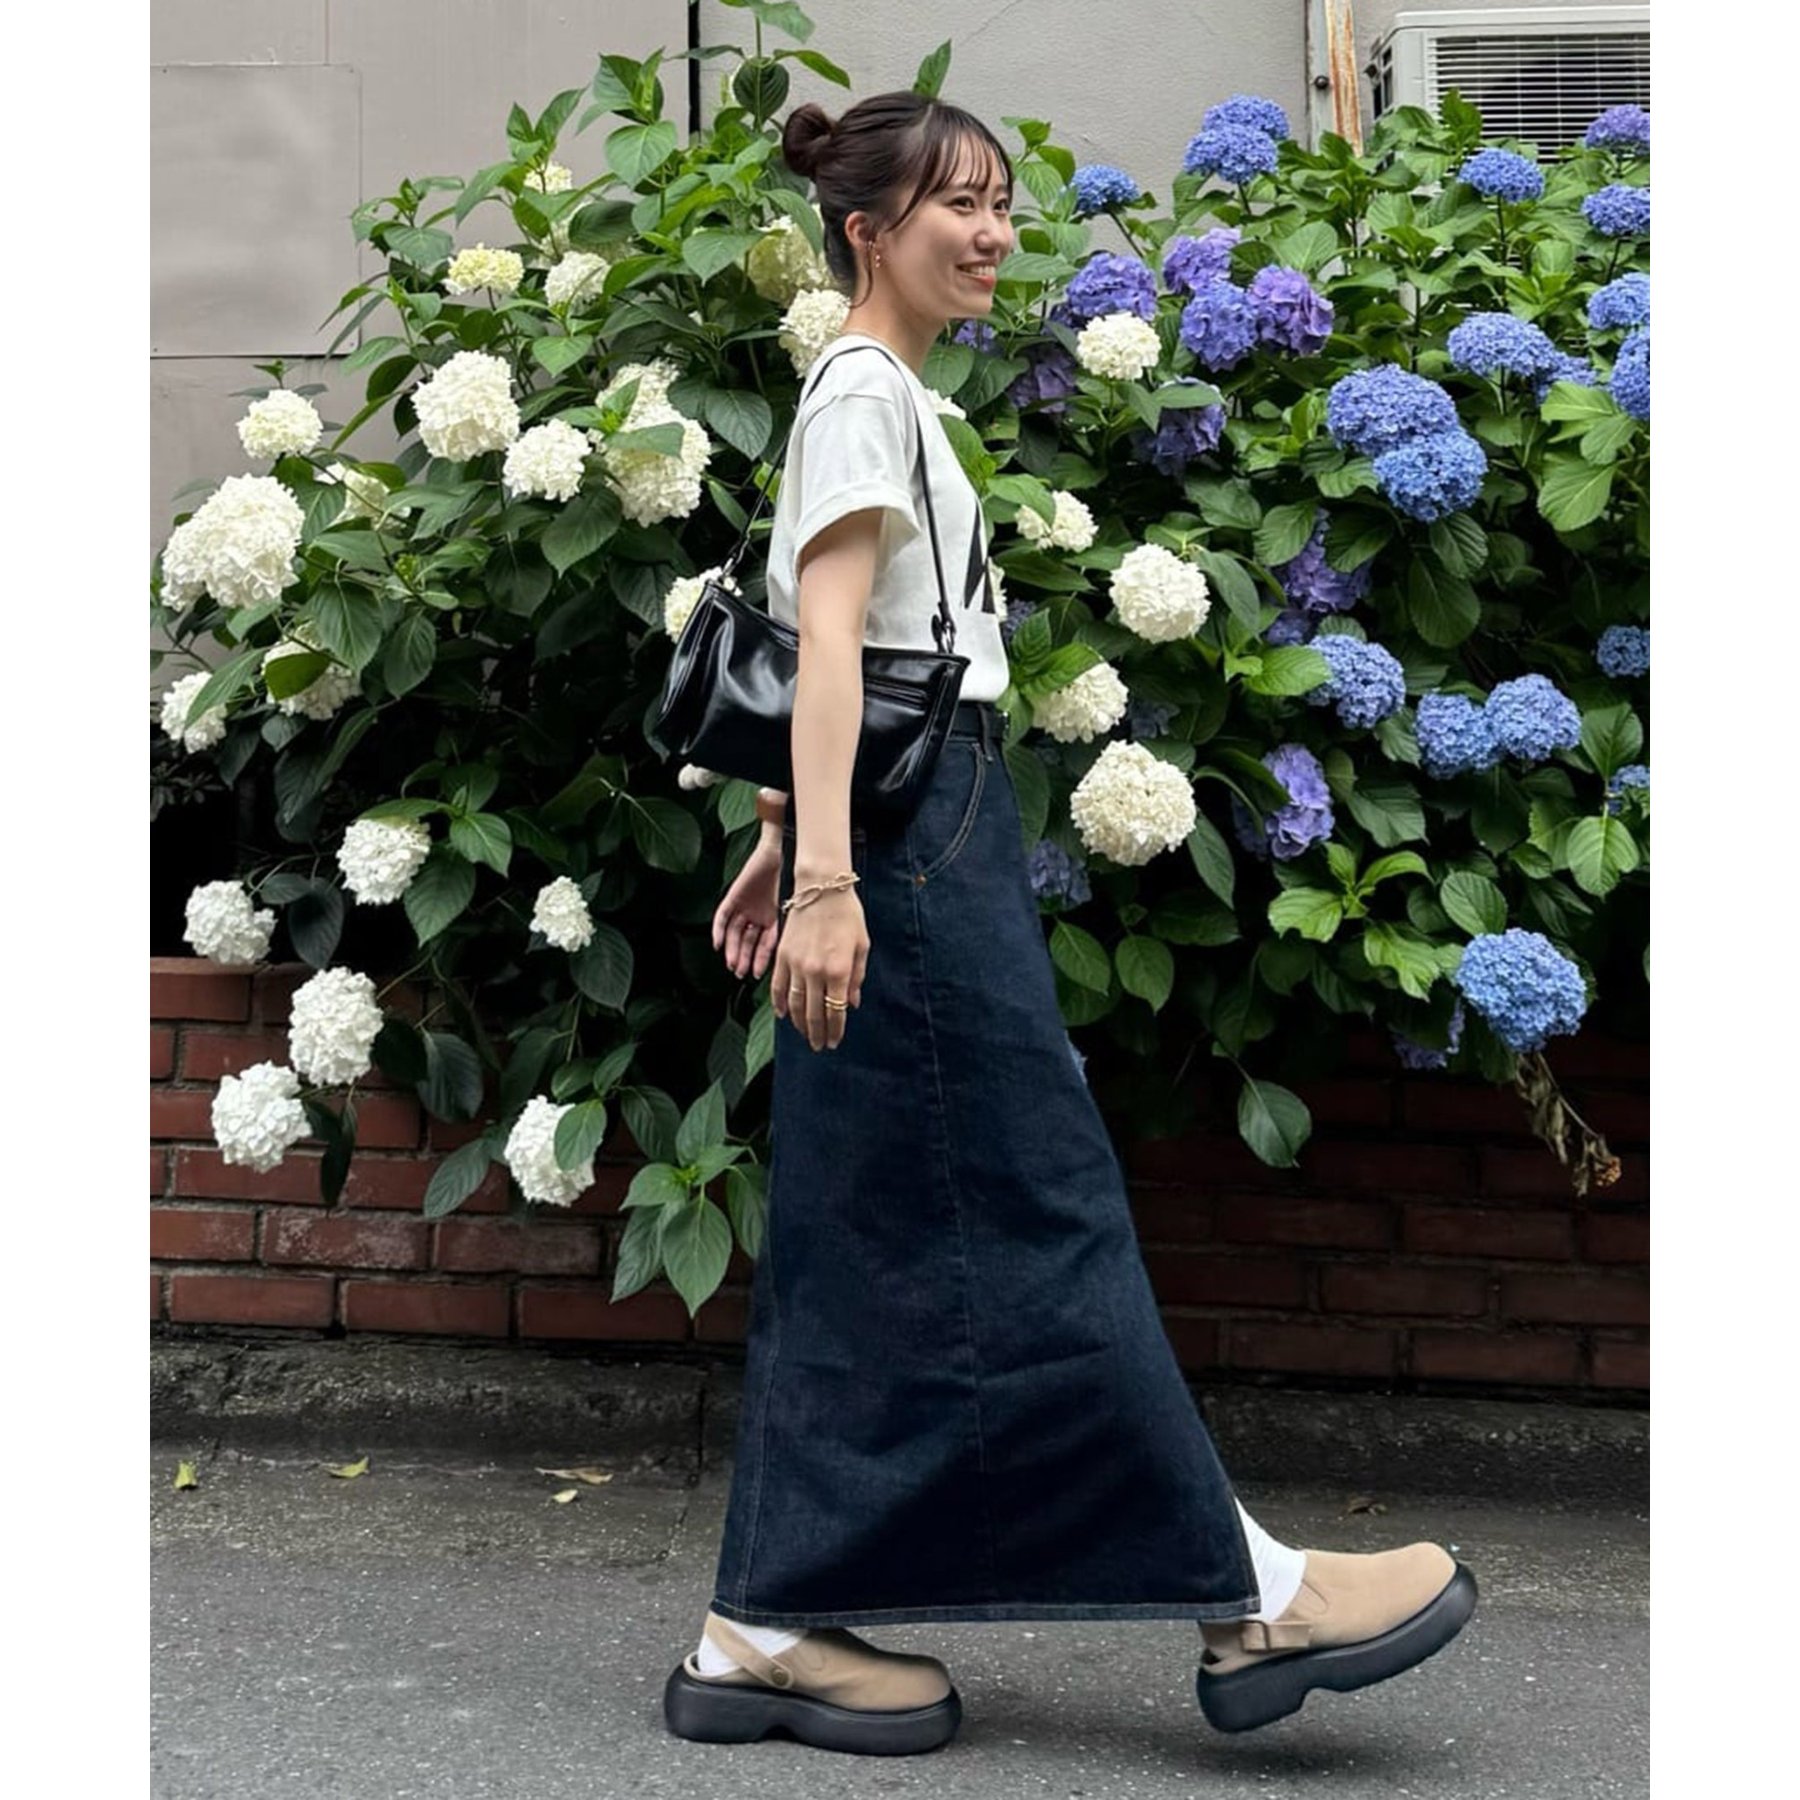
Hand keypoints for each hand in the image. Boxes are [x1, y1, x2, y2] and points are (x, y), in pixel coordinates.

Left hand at [712, 832, 782, 980]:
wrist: (782, 851)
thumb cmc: (794, 878)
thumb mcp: (794, 909)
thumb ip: (789, 931)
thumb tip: (792, 956)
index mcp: (776, 919)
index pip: (766, 945)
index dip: (762, 960)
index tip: (757, 975)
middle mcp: (759, 915)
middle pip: (748, 941)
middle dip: (744, 958)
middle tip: (740, 973)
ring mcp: (746, 906)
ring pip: (735, 933)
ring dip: (732, 948)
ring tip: (731, 963)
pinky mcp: (734, 896)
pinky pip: (723, 916)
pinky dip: (718, 930)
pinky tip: (717, 944)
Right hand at [772, 886, 867, 1052]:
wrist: (822, 888)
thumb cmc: (848, 915)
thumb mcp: (861, 946)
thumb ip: (856, 977)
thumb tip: (851, 1004)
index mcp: (838, 970)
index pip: (836, 1011)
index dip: (835, 1030)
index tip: (835, 1042)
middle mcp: (815, 971)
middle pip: (813, 1013)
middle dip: (817, 1034)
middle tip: (819, 1046)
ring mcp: (795, 964)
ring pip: (794, 1004)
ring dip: (799, 1024)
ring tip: (804, 1035)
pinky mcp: (781, 955)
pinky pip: (778, 986)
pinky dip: (780, 1003)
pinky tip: (783, 1014)